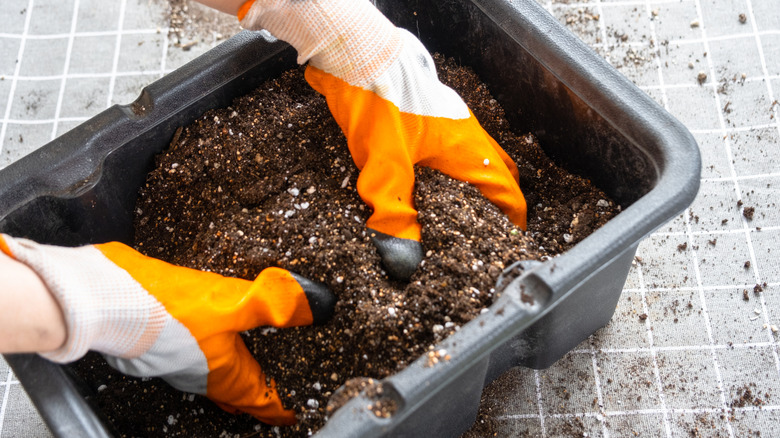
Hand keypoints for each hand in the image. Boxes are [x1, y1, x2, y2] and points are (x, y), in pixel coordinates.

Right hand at [0, 234, 335, 424]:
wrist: (108, 300)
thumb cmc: (168, 311)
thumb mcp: (232, 303)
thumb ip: (273, 304)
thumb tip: (313, 307)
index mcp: (225, 374)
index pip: (261, 400)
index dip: (279, 408)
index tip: (292, 415)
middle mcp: (203, 375)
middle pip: (238, 391)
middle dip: (257, 393)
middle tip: (274, 393)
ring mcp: (180, 360)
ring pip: (215, 374)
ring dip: (234, 372)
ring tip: (249, 366)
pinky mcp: (162, 340)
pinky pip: (196, 354)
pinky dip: (212, 350)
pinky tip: (211, 334)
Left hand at [238, 0, 526, 280]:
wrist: (357, 56)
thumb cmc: (377, 101)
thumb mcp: (383, 164)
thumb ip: (394, 211)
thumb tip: (401, 256)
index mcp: (468, 149)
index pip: (507, 190)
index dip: (512, 220)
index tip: (508, 243)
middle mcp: (468, 135)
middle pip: (500, 173)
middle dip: (498, 204)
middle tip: (487, 231)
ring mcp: (451, 123)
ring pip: (478, 160)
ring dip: (476, 186)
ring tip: (459, 215)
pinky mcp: (430, 118)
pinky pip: (455, 149)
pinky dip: (455, 171)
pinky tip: (431, 185)